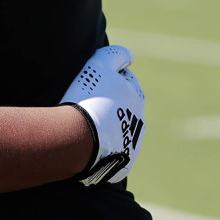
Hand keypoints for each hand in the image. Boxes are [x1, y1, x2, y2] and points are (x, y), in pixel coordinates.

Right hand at [61, 45, 145, 185]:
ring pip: (120, 131)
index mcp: (136, 96)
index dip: (107, 79)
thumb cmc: (88, 99)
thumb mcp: (100, 65)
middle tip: (86, 105)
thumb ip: (116, 56)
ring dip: (108, 127)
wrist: (80, 139)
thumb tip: (129, 57)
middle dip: (110, 104)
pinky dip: (104, 148)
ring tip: (85, 127)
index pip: (124, 81)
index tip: (91, 84)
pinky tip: (88, 145)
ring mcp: (133, 144)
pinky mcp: (124, 163)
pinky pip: (114, 153)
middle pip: (124, 107)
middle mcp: (139, 120)